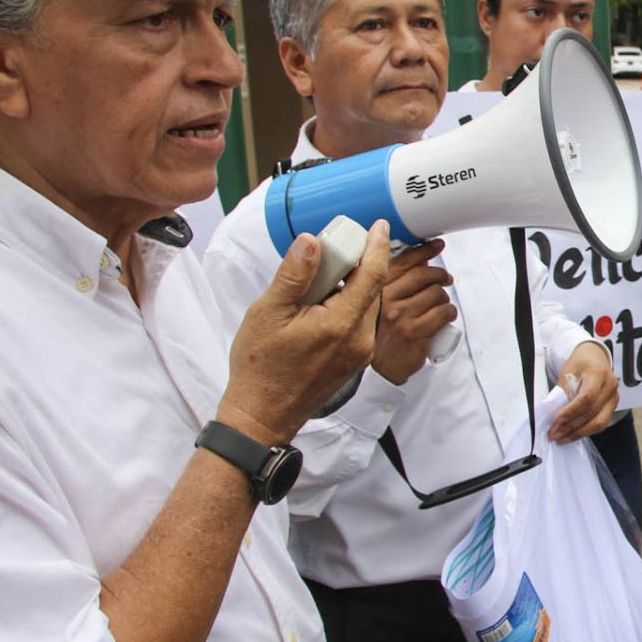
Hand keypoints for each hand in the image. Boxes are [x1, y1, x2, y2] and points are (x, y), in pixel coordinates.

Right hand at [219, 223, 387, 445]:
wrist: (262, 415)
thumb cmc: (261, 368)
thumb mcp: (268, 313)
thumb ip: (294, 274)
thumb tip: (311, 242)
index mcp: (341, 324)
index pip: (372, 275)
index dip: (378, 246)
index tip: (380, 225)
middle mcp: (360, 339)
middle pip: (371, 289)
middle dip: (359, 264)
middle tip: (335, 248)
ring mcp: (360, 352)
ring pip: (365, 306)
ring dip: (351, 286)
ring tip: (320, 281)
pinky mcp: (355, 361)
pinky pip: (359, 323)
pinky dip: (347, 306)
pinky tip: (321, 305)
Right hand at [371, 240, 456, 384]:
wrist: (381, 367)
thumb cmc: (382, 333)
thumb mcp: (380, 303)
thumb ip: (395, 282)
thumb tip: (421, 260)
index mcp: (377, 286)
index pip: (405, 261)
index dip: (424, 250)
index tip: (437, 245)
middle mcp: (386, 298)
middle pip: (424, 275)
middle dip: (440, 275)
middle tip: (445, 279)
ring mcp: (399, 314)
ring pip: (436, 294)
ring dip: (444, 298)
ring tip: (440, 305)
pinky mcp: (413, 330)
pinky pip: (442, 313)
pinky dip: (449, 313)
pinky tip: (445, 316)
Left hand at [548, 341, 618, 441]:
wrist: (595, 357)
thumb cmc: (580, 363)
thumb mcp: (567, 372)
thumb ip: (563, 391)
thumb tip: (553, 413)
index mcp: (599, 373)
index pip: (587, 397)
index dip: (571, 411)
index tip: (556, 420)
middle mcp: (610, 386)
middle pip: (592, 413)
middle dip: (571, 426)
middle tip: (554, 434)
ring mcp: (614, 398)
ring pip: (599, 423)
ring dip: (579, 433)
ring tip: (562, 438)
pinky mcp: (612, 406)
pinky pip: (601, 423)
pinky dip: (586, 430)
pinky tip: (572, 433)